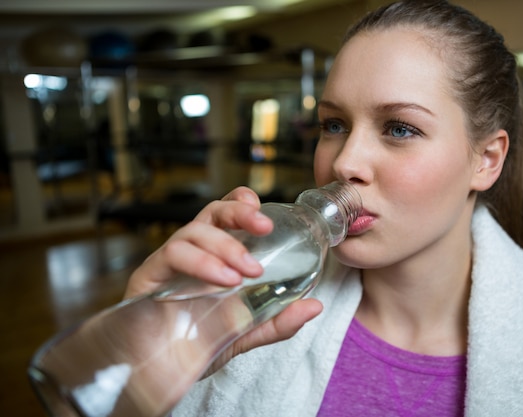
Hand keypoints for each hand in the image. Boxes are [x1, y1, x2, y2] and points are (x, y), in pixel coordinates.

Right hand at [124, 186, 322, 368]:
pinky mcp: (149, 276)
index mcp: (213, 256)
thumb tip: (315, 306)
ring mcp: (169, 263)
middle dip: (240, 213)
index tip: (265, 213)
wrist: (157, 374)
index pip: (225, 216)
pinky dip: (202, 262)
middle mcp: (191, 252)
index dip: (242, 204)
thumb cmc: (197, 344)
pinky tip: (224, 280)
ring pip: (194, 231)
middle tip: (266, 227)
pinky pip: (173, 254)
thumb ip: (278, 320)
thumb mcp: (246, 332)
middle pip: (212, 213)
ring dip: (225, 245)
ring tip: (248, 272)